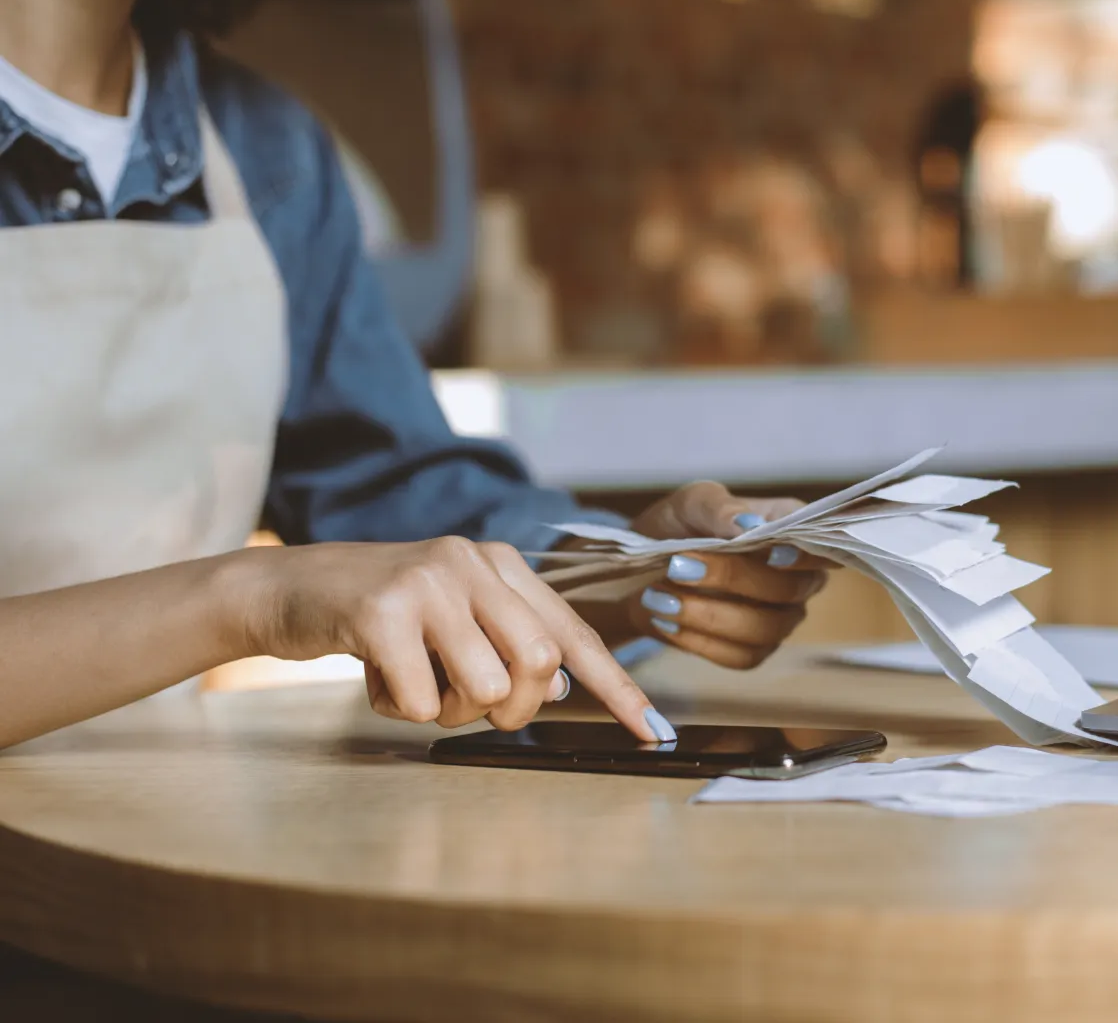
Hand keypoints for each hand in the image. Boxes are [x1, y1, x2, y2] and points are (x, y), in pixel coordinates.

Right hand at [239, 539, 671, 739]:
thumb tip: (554, 693)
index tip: (653, 731)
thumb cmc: (380, 618)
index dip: (617, 687)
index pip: (574, 633)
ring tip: (412, 683)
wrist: (287, 589)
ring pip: (484, 688)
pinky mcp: (383, 610)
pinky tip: (376, 679)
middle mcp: (474, 562)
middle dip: (509, 709)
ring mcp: (430, 581)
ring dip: (448, 712)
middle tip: (467, 707)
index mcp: (502, 565)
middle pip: (538, 666)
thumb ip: (506, 645)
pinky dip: (401, 709)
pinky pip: (423, 701)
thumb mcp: (453, 620)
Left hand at [624, 481, 830, 668]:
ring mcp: (779, 617)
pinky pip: (741, 657)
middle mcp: (796, 577)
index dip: (807, 556)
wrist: (642, 568)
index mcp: (791, 531)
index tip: (772, 555)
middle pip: (789, 589)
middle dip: (732, 579)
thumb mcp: (691, 503)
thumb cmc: (679, 526)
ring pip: (765, 629)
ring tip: (661, 598)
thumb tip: (749, 525)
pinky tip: (667, 622)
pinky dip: (699, 641)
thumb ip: (720, 509)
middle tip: (679, 566)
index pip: (822, 547)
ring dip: (709, 615)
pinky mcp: (753, 649)